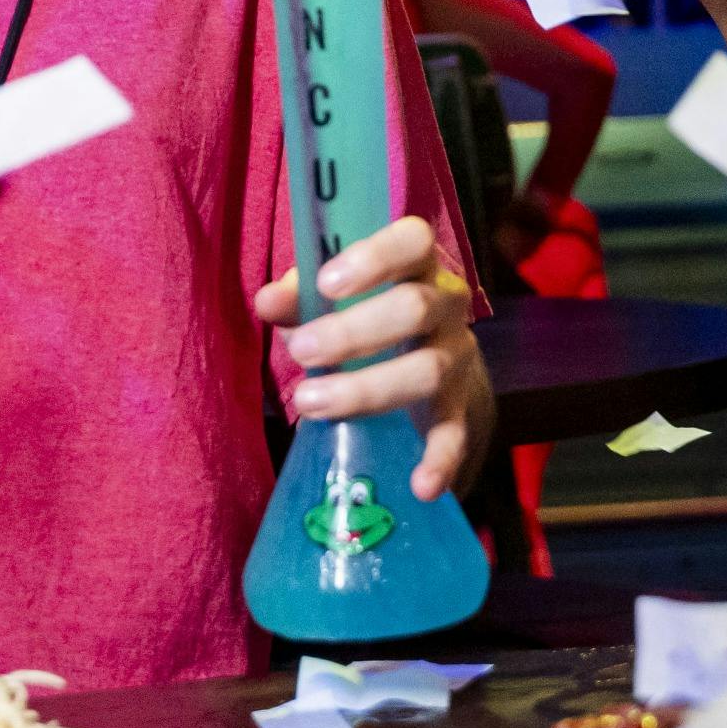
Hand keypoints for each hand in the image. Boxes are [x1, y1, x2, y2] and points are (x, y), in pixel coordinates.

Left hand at [253, 214, 489, 502]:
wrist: (434, 359)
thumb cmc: (370, 310)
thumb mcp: (336, 295)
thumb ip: (301, 295)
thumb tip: (266, 302)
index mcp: (416, 264)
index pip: (413, 240)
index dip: (374, 258)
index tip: (327, 283)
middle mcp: (446, 305)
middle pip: (415, 308)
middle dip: (353, 332)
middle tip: (301, 353)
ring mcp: (456, 357)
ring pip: (427, 369)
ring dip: (367, 389)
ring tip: (310, 404)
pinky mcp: (459, 407)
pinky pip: (455, 434)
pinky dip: (440, 461)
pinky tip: (421, 487)